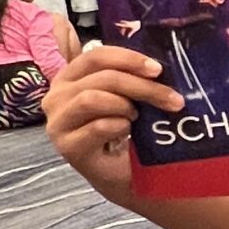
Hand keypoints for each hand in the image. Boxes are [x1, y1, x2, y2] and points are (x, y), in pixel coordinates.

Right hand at [44, 45, 184, 203]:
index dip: (128, 58)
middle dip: (141, 86)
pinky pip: (97, 127)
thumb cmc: (122, 129)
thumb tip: (156, 66)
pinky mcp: (67, 147)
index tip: (157, 69)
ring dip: (125, 106)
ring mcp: (58, 123)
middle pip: (101, 78)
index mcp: (70, 77)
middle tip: (172, 99)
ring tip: (138, 117)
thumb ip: (130, 76)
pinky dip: (120, 126)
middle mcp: (56, 97)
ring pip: (92, 99)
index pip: (95, 55)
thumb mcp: (126, 95)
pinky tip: (127, 132)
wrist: (121, 173)